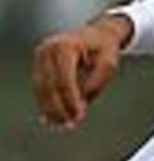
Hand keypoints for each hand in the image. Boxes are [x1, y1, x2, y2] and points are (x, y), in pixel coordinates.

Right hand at [31, 13, 131, 127]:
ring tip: (60, 124)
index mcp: (66, 46)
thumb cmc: (103, 48)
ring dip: (49, 108)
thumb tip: (81, 104)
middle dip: (58, 108)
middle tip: (68, 125)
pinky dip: (44, 102)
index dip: (70, 101)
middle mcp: (49, 48)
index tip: (78, 116)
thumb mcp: (107, 66)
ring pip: (40, 87)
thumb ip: (95, 84)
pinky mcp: (40, 62)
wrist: (97, 34)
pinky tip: (50, 117)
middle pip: (49, 85)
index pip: (65, 80)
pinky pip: (39, 85)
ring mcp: (41, 54)